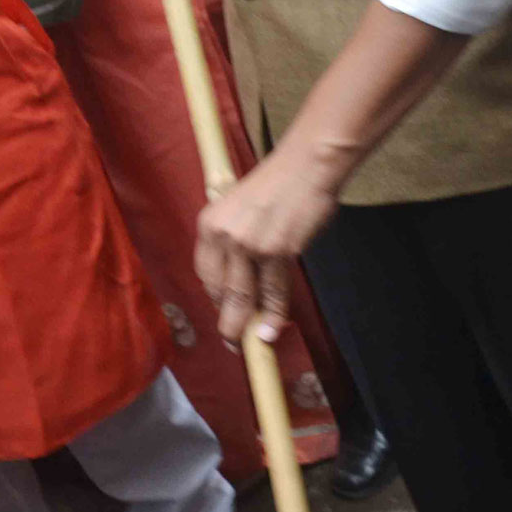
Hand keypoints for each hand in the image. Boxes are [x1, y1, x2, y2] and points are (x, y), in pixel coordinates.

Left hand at [194, 146, 340, 346]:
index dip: (215, 296)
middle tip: (231, 340)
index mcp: (210, 223)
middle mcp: (225, 236)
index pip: (206, 272)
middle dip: (226, 320)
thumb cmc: (276, 186)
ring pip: (244, 296)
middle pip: (220, 290)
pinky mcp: (278, 251)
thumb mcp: (239, 208)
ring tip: (250, 344)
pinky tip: (271, 331)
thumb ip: (234, 240)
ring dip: (245, 325)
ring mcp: (251, 245)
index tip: (224, 309)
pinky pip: (273, 291)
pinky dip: (273, 314)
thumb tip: (240, 277)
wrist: (304, 167)